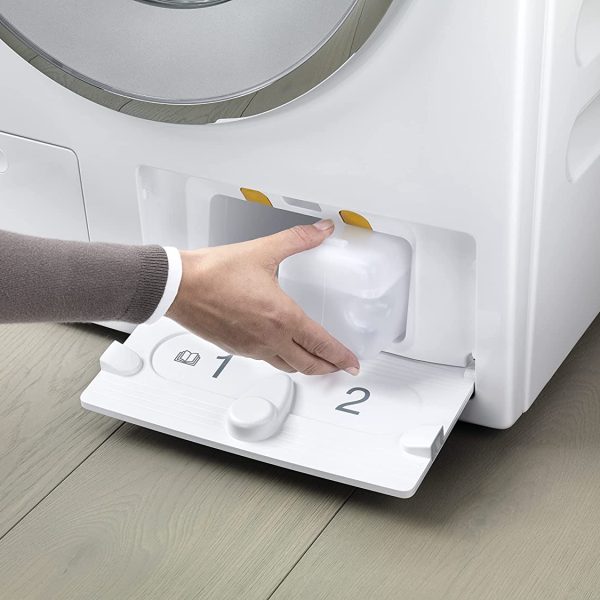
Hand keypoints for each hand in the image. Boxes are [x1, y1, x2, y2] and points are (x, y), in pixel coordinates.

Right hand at [166, 220, 359, 375]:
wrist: (178, 286)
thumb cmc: (213, 273)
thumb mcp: (262, 251)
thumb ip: (298, 240)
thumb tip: (321, 230)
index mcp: (281, 318)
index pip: (321, 345)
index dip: (341, 356)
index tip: (352, 363)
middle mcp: (268, 338)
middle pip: (307, 365)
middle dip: (327, 368)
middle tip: (338, 367)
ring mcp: (251, 347)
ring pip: (286, 366)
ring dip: (304, 366)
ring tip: (313, 361)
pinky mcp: (236, 348)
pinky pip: (265, 360)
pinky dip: (280, 359)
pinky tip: (279, 348)